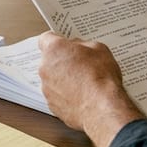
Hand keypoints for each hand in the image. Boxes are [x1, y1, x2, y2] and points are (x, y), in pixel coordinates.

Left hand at [37, 31, 143, 146]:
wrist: (101, 107)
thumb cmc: (100, 78)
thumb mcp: (99, 49)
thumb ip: (84, 45)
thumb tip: (81, 48)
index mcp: (54, 49)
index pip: (46, 38)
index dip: (57, 40)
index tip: (65, 43)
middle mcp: (45, 68)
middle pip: (50, 60)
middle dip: (63, 61)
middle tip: (81, 64)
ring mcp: (46, 88)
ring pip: (53, 79)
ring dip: (64, 79)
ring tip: (84, 83)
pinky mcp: (51, 105)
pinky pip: (57, 95)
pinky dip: (66, 95)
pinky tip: (82, 96)